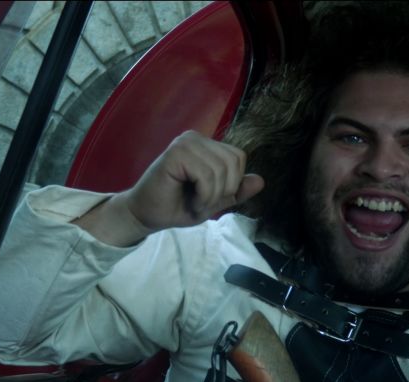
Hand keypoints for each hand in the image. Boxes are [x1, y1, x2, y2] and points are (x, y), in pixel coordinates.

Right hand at [75, 131, 263, 245]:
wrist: (147, 216)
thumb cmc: (177, 207)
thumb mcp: (214, 202)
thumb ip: (236, 191)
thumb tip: (261, 181)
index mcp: (206, 145)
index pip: (239, 158)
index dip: (231, 184)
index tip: (209, 197)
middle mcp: (196, 138)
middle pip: (234, 162)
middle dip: (223, 191)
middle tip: (201, 201)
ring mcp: (185, 143)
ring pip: (221, 170)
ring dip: (211, 196)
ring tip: (194, 201)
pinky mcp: (176, 153)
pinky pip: (206, 174)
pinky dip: (203, 194)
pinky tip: (189, 199)